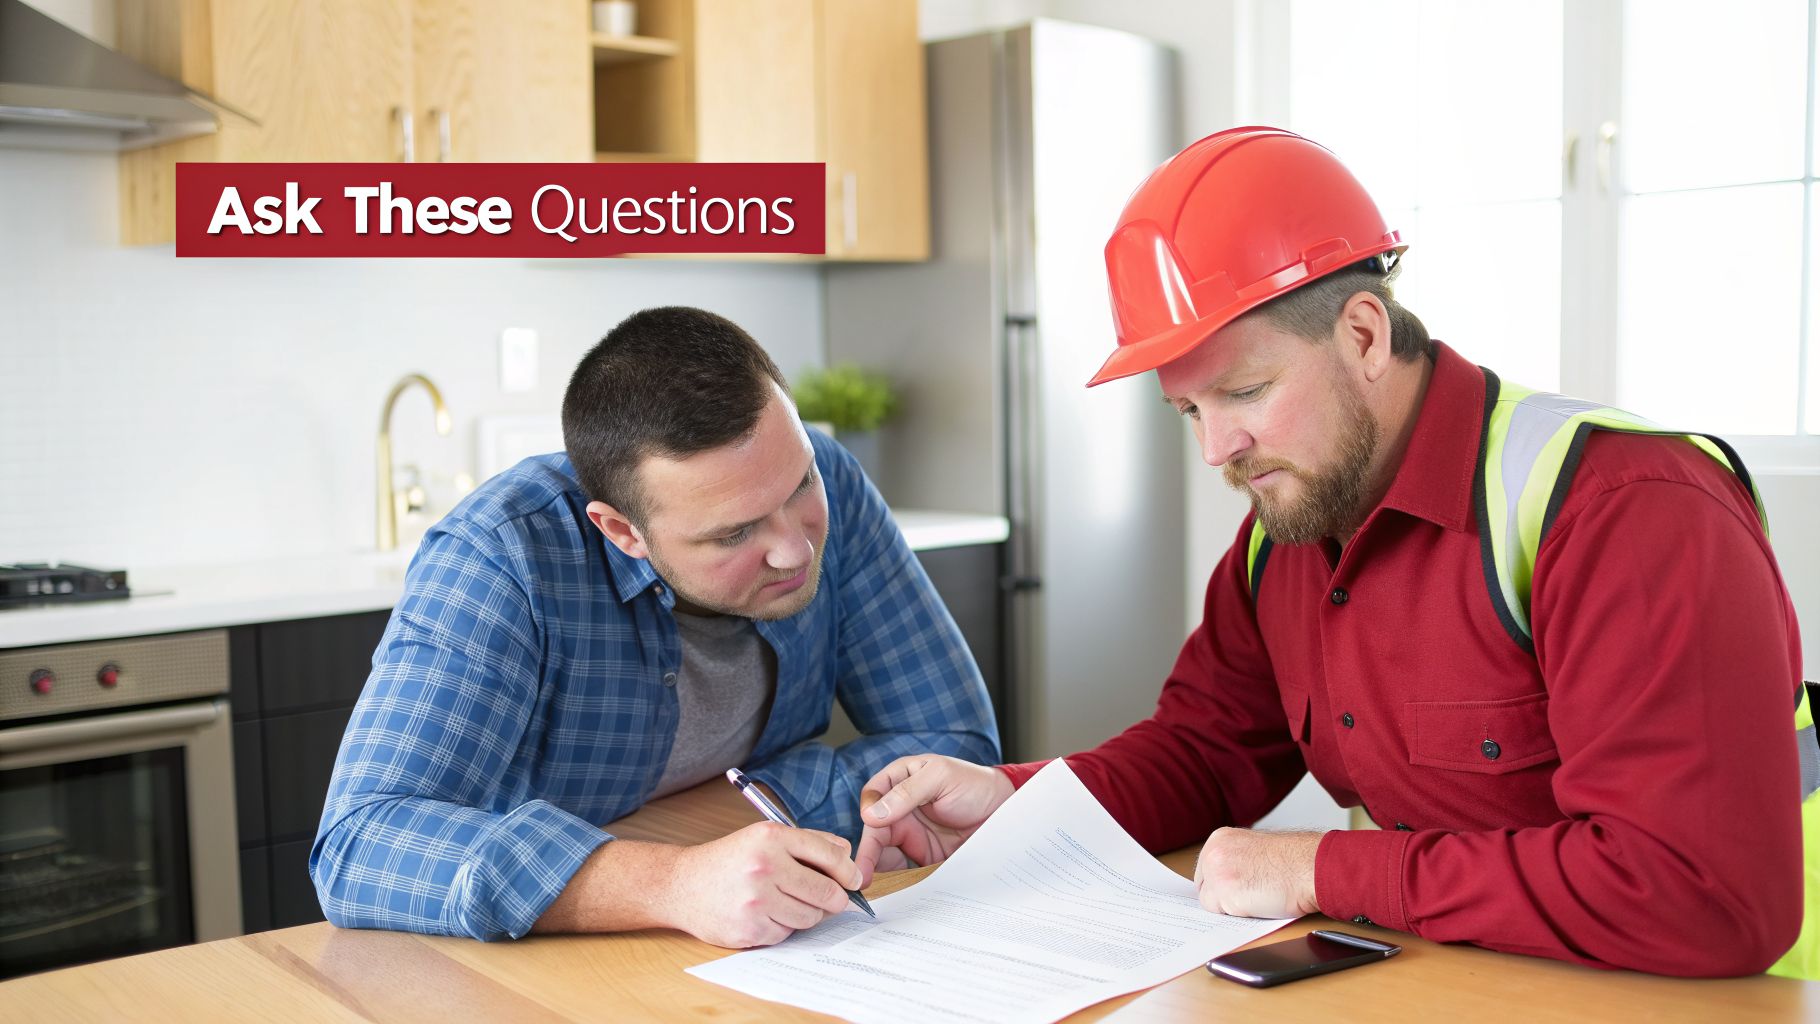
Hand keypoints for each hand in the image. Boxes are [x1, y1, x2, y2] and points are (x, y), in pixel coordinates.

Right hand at [663, 821, 863, 947]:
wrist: (681, 885)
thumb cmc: (728, 860)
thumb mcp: (764, 837)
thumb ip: (808, 841)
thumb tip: (847, 854)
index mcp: (771, 838)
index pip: (830, 855)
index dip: (849, 871)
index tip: (854, 880)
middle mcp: (764, 867)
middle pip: (826, 892)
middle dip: (834, 898)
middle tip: (832, 899)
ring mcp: (755, 902)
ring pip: (810, 917)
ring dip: (807, 913)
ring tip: (787, 902)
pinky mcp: (749, 929)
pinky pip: (787, 933)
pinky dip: (783, 926)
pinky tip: (765, 914)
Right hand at [853, 755, 1014, 886]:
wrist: (1005, 812)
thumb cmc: (974, 784)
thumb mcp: (940, 777)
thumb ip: (906, 793)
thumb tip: (871, 814)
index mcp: (899, 781)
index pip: (872, 796)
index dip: (868, 812)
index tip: (870, 825)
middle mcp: (900, 809)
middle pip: (874, 832)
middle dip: (866, 854)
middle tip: (861, 876)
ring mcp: (911, 834)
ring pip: (884, 854)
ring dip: (878, 872)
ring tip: (873, 891)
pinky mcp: (922, 856)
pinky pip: (903, 870)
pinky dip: (896, 881)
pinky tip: (892, 893)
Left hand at [1192, 827, 1324, 918]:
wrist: (1310, 866)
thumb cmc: (1293, 862)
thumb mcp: (1254, 849)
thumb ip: (1233, 859)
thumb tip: (1222, 878)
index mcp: (1220, 838)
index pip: (1205, 869)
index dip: (1221, 884)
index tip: (1236, 889)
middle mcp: (1213, 851)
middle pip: (1203, 886)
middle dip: (1221, 896)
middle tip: (1249, 894)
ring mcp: (1216, 871)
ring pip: (1209, 901)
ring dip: (1230, 906)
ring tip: (1257, 896)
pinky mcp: (1224, 892)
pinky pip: (1219, 914)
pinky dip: (1236, 915)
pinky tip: (1256, 903)